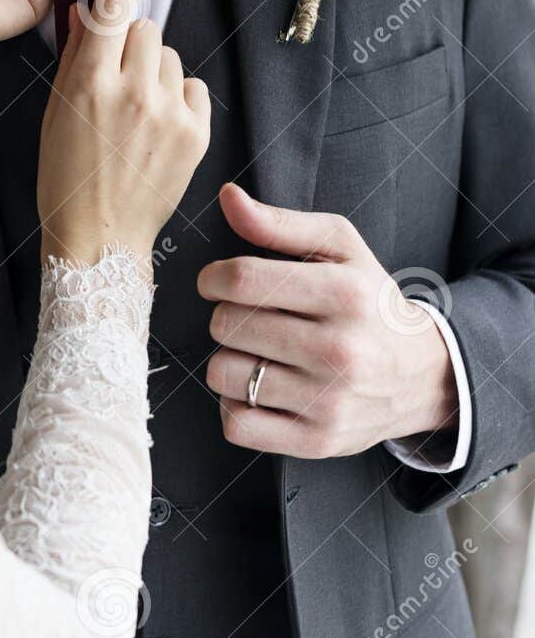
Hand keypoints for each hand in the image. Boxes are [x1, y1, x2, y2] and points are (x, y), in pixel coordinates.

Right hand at [38, 0, 209, 266]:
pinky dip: (177, 97)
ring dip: (154, 71)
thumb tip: (89, 11)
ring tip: (135, 111)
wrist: (99, 239)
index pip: (112, 6)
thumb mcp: (56, 112)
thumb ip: (76, 58)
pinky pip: (192, 86)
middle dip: (131, 43)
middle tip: (117, 78)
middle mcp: (133, 91)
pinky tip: (158, 124)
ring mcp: (169, 113)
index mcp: (90, 82)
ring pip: (169, 56)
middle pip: (145, 27)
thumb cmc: (66, 178)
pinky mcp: (195, 133)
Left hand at [198, 183, 457, 457]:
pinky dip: (235, 405)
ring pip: (224, 374)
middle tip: (252, 318)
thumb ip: (281, 223)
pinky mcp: (317, 440)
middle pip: (228, 325)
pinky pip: (236, 424)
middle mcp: (339, 350)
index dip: (213, 277)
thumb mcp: (340, 248)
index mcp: (344, 294)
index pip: (242, 280)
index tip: (218, 282)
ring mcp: (329, 400)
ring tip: (258, 353)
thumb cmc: (369, 302)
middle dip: (227, 316)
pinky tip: (258, 389)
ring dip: (229, 360)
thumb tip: (228, 197)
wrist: (424, 374)